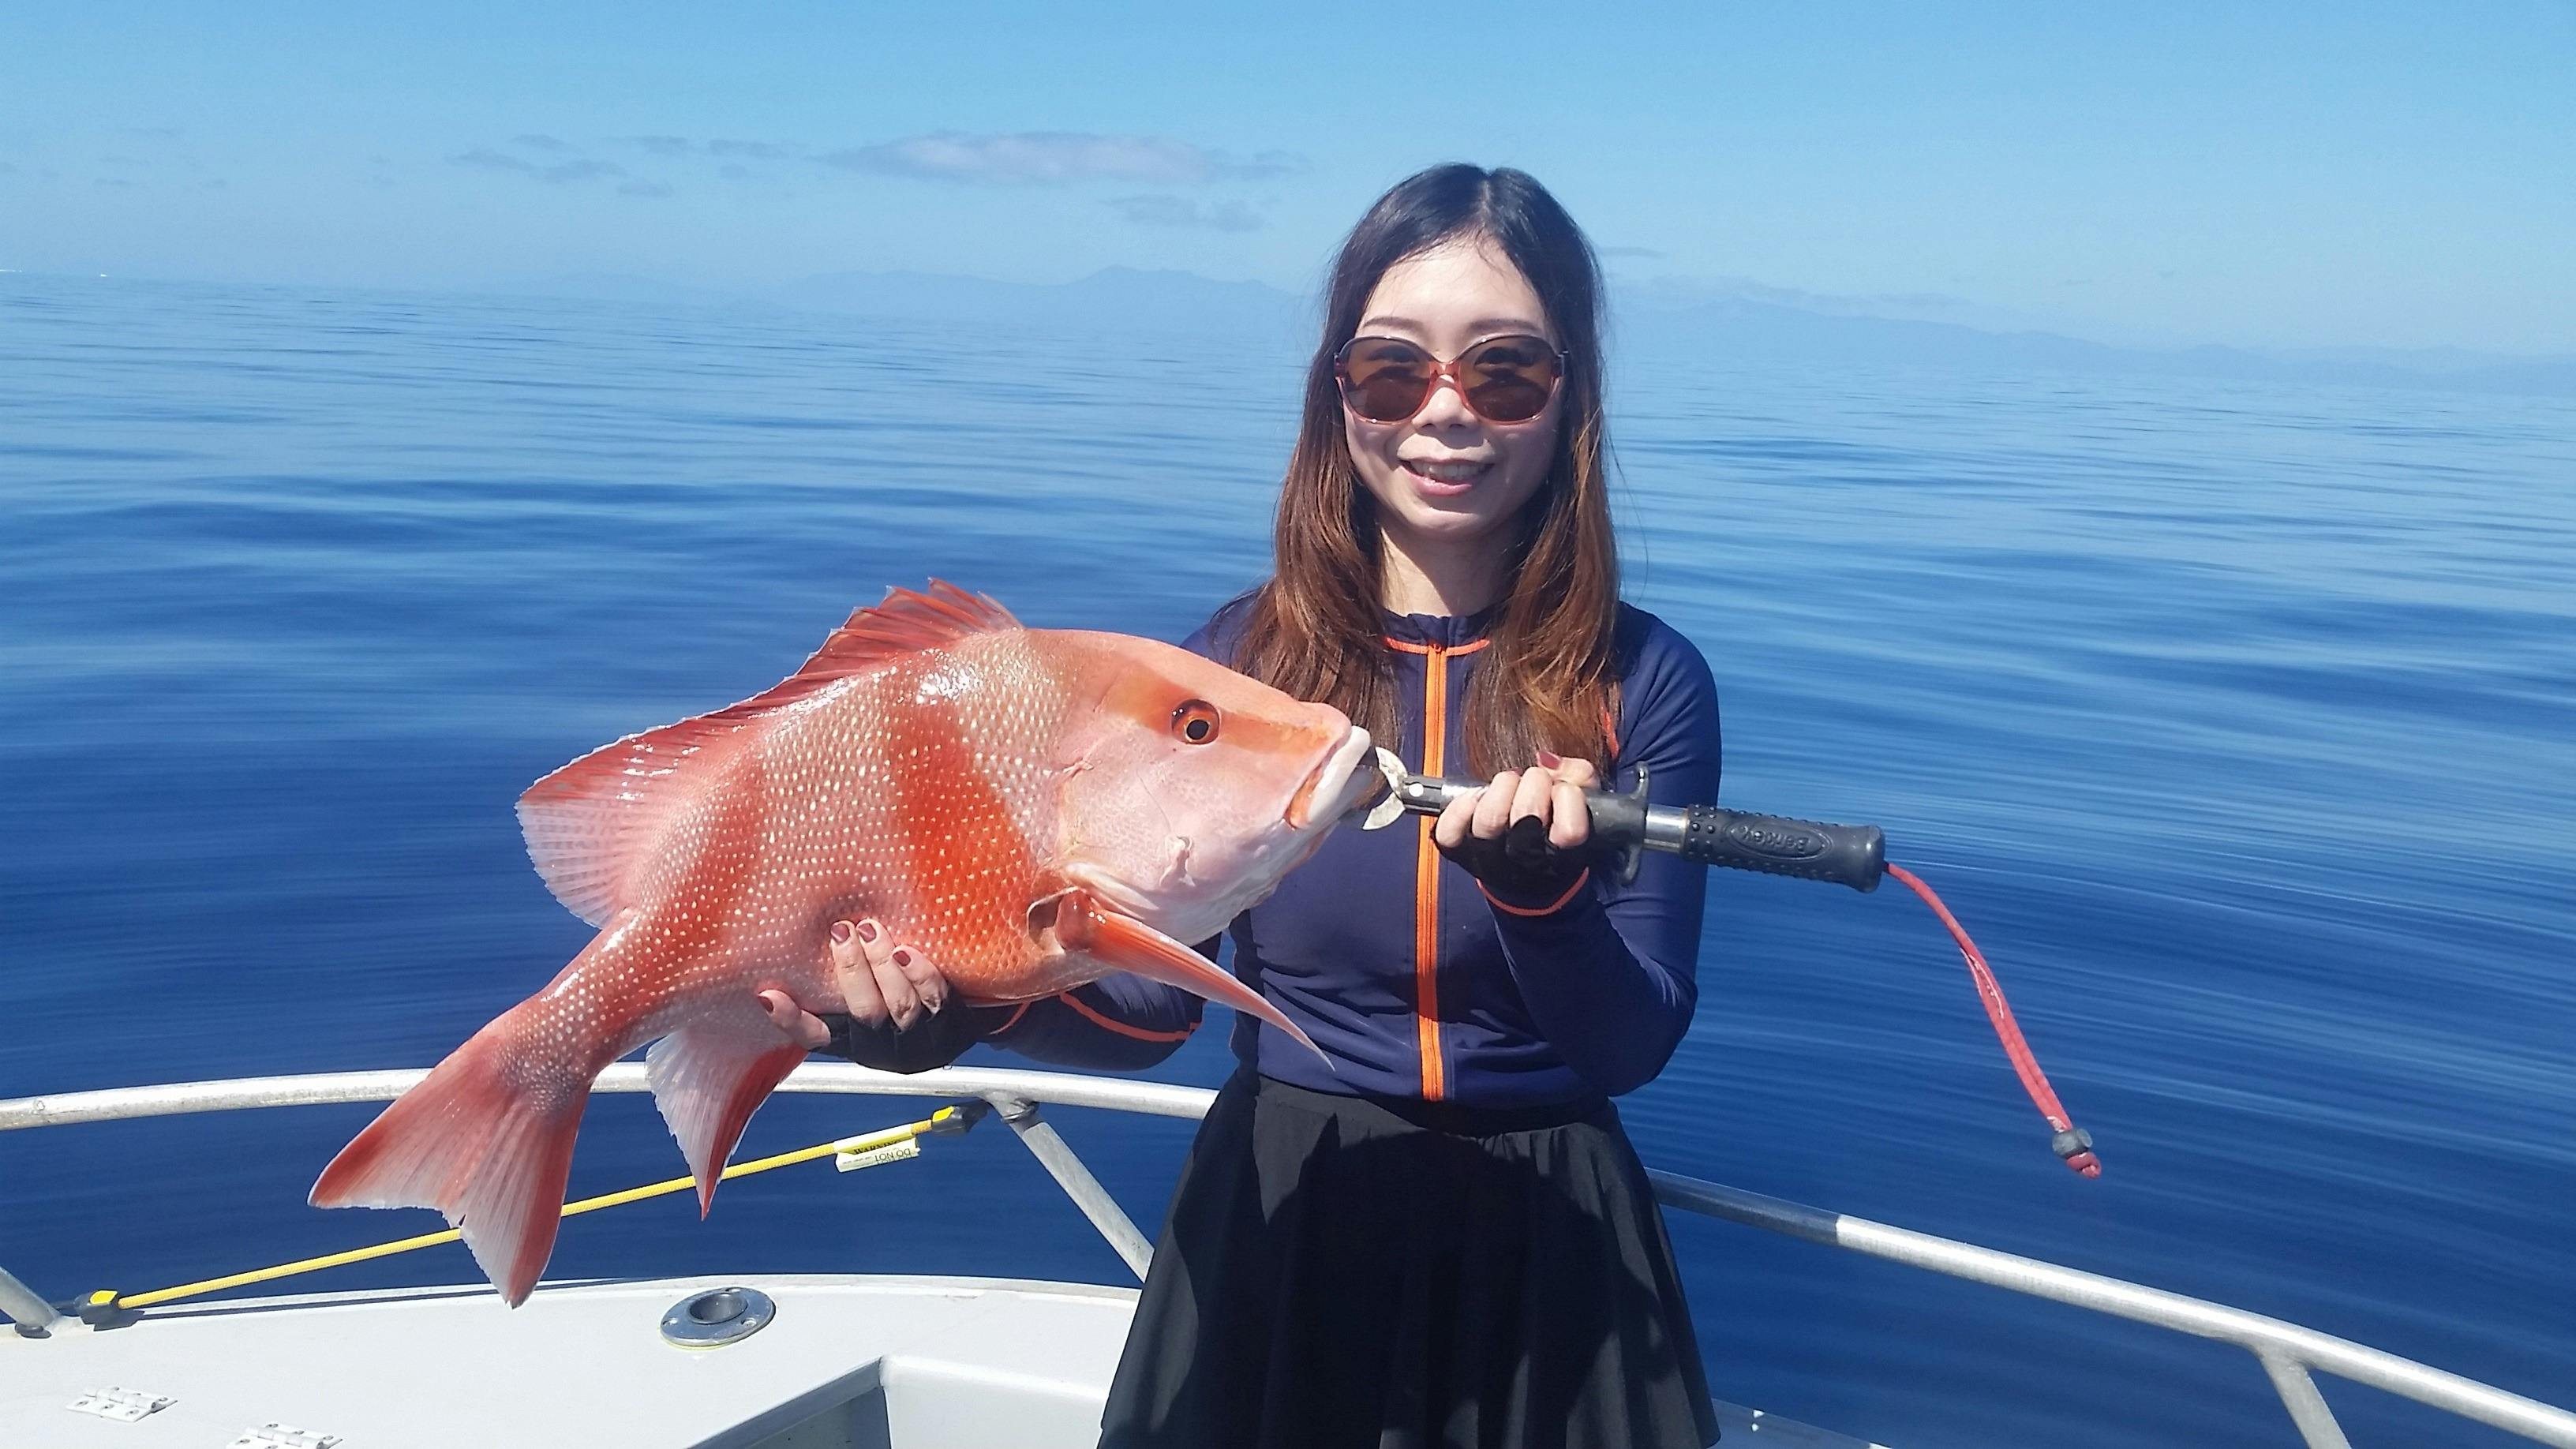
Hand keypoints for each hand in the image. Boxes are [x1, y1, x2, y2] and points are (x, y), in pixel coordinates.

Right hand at [756, 917, 950, 1048]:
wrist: (961, 1023)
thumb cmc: (902, 1007)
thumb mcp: (859, 1005)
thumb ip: (827, 993)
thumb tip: (776, 974)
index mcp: (854, 1043)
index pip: (815, 1037)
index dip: (790, 1019)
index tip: (769, 997)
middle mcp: (885, 1048)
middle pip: (864, 1012)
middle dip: (851, 970)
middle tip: (841, 932)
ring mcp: (920, 1038)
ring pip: (899, 1004)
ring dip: (882, 964)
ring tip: (870, 931)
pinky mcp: (951, 1023)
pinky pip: (935, 997)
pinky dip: (920, 974)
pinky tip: (905, 952)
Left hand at [1432, 751, 1598, 901]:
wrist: (1527, 874)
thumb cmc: (1556, 827)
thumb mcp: (1584, 803)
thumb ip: (1579, 776)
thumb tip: (1546, 760)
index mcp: (1564, 857)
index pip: (1570, 830)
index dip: (1569, 798)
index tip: (1564, 791)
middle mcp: (1526, 864)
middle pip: (1526, 817)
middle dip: (1535, 784)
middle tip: (1535, 781)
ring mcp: (1489, 860)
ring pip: (1489, 819)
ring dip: (1502, 787)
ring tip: (1509, 783)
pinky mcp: (1459, 852)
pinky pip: (1449, 832)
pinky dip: (1459, 808)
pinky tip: (1476, 797)